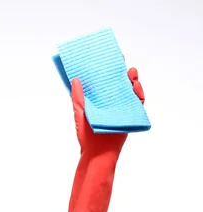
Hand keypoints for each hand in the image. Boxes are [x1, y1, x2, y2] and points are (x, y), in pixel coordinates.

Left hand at [67, 67, 145, 211]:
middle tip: (121, 60)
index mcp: (98, 100)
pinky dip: (139, 93)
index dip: (106, 69)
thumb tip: (76, 79)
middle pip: (119, 83)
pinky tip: (136, 86)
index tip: (107, 56)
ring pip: (130, 90)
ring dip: (132, 80)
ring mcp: (121, 108)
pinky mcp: (130, 115)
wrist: (96, 152)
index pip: (103, 82)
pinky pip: (138, 102)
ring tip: (130, 72)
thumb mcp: (79, 113)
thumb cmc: (85, 134)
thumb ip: (78, 97)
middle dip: (121, 71)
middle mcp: (111, 102)